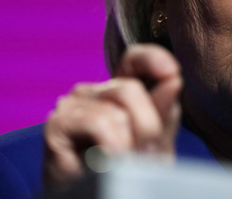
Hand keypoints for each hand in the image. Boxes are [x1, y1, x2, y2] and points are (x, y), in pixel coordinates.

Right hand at [43, 44, 181, 186]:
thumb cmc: (124, 173)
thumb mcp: (154, 143)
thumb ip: (163, 113)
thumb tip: (174, 79)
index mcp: (118, 91)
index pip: (135, 59)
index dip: (153, 59)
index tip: (172, 73)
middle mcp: (93, 91)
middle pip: (130, 88)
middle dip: (148, 126)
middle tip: (146, 155)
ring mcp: (72, 105)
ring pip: (116, 108)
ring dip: (129, 143)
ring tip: (123, 164)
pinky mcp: (57, 124)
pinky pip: (99, 123)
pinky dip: (113, 147)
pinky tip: (107, 163)